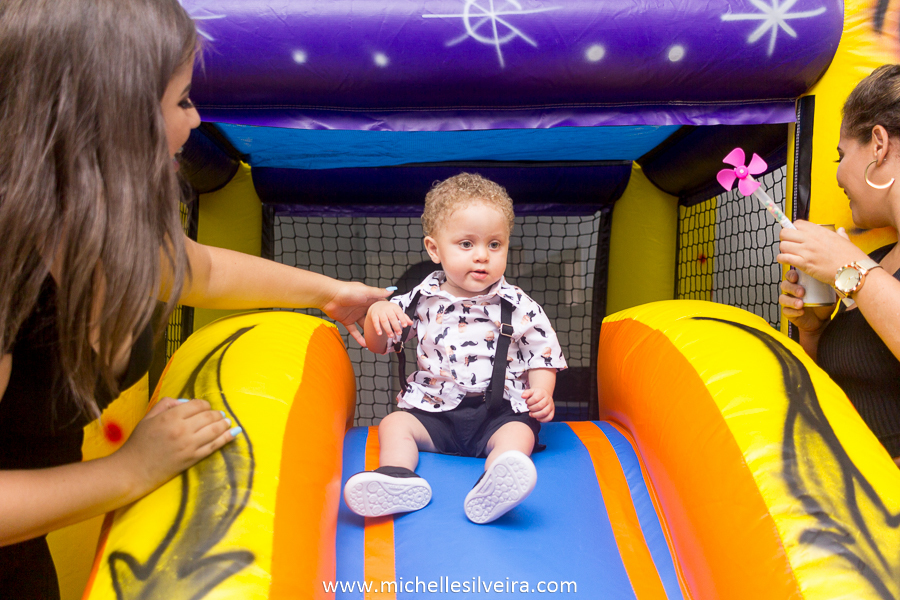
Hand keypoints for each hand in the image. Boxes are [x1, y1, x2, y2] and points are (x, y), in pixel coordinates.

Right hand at [113, 398, 235, 493]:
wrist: (132, 471)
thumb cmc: (139, 443)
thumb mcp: (148, 418)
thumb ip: (166, 404)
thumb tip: (186, 402)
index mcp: (170, 417)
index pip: (197, 405)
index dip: (204, 405)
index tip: (205, 407)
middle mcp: (182, 429)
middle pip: (209, 416)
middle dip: (217, 413)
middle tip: (220, 414)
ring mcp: (189, 445)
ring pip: (215, 429)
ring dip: (224, 423)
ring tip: (227, 422)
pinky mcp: (193, 458)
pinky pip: (215, 446)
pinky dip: (226, 438)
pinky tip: (233, 433)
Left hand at [321, 281, 393, 346]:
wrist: (329, 296)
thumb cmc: (347, 290)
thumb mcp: (366, 291)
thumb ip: (378, 292)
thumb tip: (391, 291)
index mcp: (368, 299)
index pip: (380, 307)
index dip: (387, 313)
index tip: (395, 320)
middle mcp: (362, 307)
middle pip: (373, 318)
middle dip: (380, 325)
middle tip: (389, 333)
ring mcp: (355, 315)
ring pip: (365, 326)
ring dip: (370, 333)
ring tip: (378, 341)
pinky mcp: (347, 321)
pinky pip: (354, 331)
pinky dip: (359, 338)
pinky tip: (365, 344)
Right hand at [367, 300, 412, 339]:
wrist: (377, 305)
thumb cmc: (389, 309)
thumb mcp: (397, 311)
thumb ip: (404, 317)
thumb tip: (410, 323)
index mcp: (394, 307)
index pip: (399, 312)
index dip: (402, 319)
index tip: (405, 325)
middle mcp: (387, 309)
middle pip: (392, 317)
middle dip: (396, 326)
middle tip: (399, 333)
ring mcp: (380, 312)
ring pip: (384, 320)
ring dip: (388, 329)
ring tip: (391, 335)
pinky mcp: (374, 315)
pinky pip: (375, 322)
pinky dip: (377, 328)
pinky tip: (380, 333)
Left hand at [523, 388, 554, 422]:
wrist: (544, 394)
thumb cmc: (536, 394)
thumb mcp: (531, 391)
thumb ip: (526, 393)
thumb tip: (523, 396)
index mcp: (542, 393)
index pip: (535, 399)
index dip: (529, 402)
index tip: (527, 403)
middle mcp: (548, 399)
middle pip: (540, 406)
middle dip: (532, 409)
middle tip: (529, 408)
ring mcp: (551, 405)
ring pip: (544, 412)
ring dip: (536, 415)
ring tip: (531, 414)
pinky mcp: (552, 411)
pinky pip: (549, 417)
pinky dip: (543, 420)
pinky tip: (537, 418)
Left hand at [777, 221, 867, 282]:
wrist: (854, 271)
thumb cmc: (851, 257)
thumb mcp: (845, 241)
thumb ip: (840, 235)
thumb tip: (840, 230)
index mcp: (820, 231)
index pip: (797, 223)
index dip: (793, 229)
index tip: (795, 235)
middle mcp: (811, 239)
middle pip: (785, 232)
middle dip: (785, 238)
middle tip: (790, 245)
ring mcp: (807, 251)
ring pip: (783, 245)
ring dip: (784, 250)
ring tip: (789, 254)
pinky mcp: (804, 263)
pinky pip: (784, 258)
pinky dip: (782, 259)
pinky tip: (786, 261)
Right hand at [779, 268, 834, 333]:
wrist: (821, 320)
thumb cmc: (823, 303)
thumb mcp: (830, 293)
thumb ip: (833, 284)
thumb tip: (842, 276)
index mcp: (799, 283)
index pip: (790, 275)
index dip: (791, 275)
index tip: (797, 277)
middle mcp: (792, 291)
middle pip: (784, 285)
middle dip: (792, 288)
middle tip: (802, 292)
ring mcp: (789, 302)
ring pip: (782, 298)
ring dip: (791, 300)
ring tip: (801, 304)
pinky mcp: (788, 313)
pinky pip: (786, 311)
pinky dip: (793, 311)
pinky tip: (802, 311)